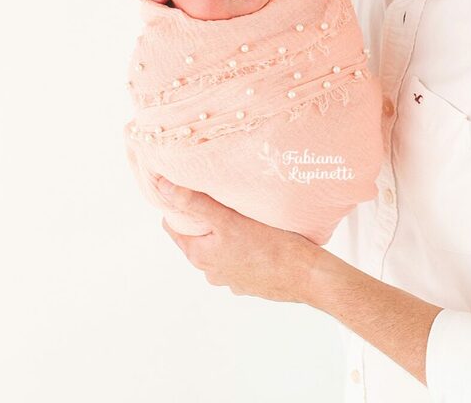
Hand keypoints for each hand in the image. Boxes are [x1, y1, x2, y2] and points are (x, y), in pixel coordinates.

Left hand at [157, 177, 319, 301]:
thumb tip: (163, 188)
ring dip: (226, 233)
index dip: (177, 207)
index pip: (173, 228)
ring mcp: (232, 280)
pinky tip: (259, 235)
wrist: (306, 275)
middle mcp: (212, 272)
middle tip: (217, 196)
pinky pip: (240, 258)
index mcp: (201, 256)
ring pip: (220, 248)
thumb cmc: (269, 247)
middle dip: (204, 219)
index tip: (187, 189)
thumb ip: (195, 203)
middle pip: (198, 238)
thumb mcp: (228, 219)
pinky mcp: (251, 282)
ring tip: (240, 213)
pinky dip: (243, 246)